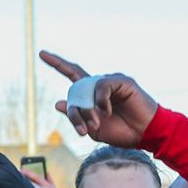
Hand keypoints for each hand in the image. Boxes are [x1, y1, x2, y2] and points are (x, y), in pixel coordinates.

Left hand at [39, 51, 157, 146]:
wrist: (146, 134)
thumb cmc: (123, 132)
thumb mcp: (94, 129)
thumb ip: (77, 117)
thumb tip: (58, 103)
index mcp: (93, 94)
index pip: (72, 75)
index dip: (57, 64)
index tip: (41, 53)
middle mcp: (100, 85)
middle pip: (75, 89)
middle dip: (76, 111)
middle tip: (83, 128)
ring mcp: (111, 81)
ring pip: (86, 89)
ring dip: (88, 110)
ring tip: (97, 122)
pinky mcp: (121, 81)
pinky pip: (101, 86)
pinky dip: (101, 101)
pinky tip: (107, 111)